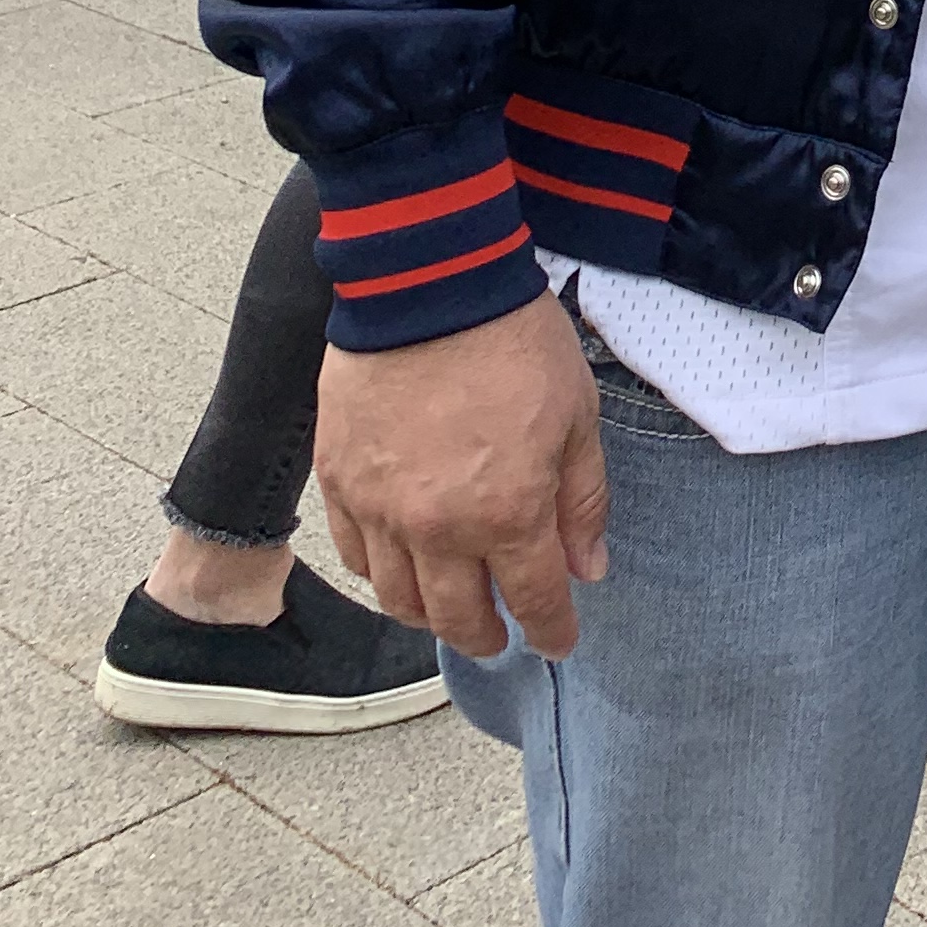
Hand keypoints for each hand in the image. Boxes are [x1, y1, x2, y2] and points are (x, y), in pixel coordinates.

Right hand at [314, 290, 608, 663]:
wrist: (429, 284)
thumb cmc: (513, 340)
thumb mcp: (576, 414)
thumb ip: (582, 500)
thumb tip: (587, 569)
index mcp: (509, 511)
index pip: (533, 600)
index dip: (551, 630)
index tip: (559, 642)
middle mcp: (439, 527)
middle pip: (458, 618)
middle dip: (487, 636)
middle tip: (501, 633)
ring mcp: (381, 509)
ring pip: (398, 600)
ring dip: (429, 615)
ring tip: (450, 608)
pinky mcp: (339, 482)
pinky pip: (354, 556)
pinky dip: (378, 574)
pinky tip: (399, 566)